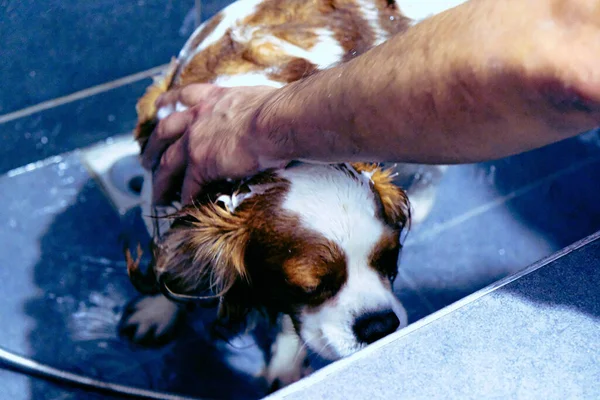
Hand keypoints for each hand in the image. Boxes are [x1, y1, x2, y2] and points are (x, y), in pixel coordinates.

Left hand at [141, 84, 287, 204]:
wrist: (278, 120)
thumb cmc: (281, 111)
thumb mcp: (260, 101)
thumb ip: (251, 110)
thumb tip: (265, 118)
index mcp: (215, 98)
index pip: (184, 97)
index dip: (169, 103)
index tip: (159, 109)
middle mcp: (199, 116)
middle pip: (165, 132)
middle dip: (153, 147)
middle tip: (146, 160)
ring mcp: (196, 140)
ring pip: (168, 163)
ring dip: (160, 181)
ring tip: (156, 194)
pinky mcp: (201, 163)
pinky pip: (188, 186)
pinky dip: (185, 199)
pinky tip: (184, 210)